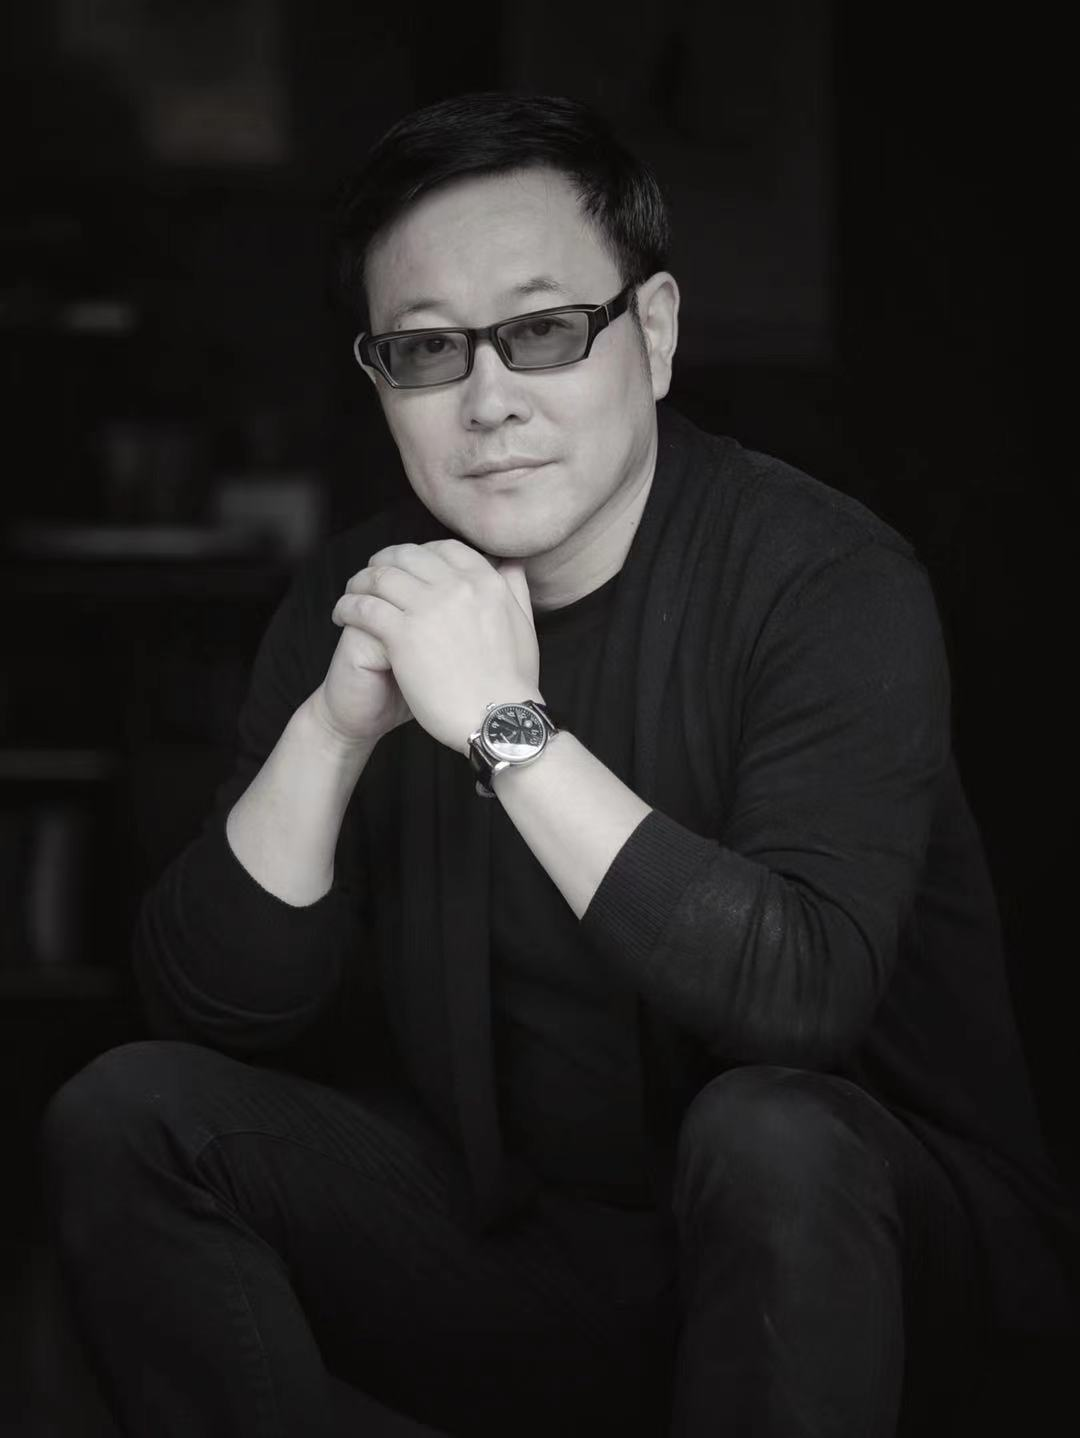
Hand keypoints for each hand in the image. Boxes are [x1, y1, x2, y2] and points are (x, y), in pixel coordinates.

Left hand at [331, 539, 540, 751]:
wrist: (499, 719)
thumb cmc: (511, 681)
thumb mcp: (523, 624)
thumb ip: (514, 588)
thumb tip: (508, 563)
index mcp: (486, 581)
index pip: (444, 548)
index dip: (419, 553)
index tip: (406, 566)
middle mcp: (457, 586)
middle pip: (407, 556)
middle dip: (384, 562)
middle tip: (371, 577)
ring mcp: (428, 608)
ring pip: (380, 577)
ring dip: (360, 582)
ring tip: (351, 595)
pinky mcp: (403, 635)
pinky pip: (364, 607)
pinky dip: (347, 607)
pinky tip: (342, 616)